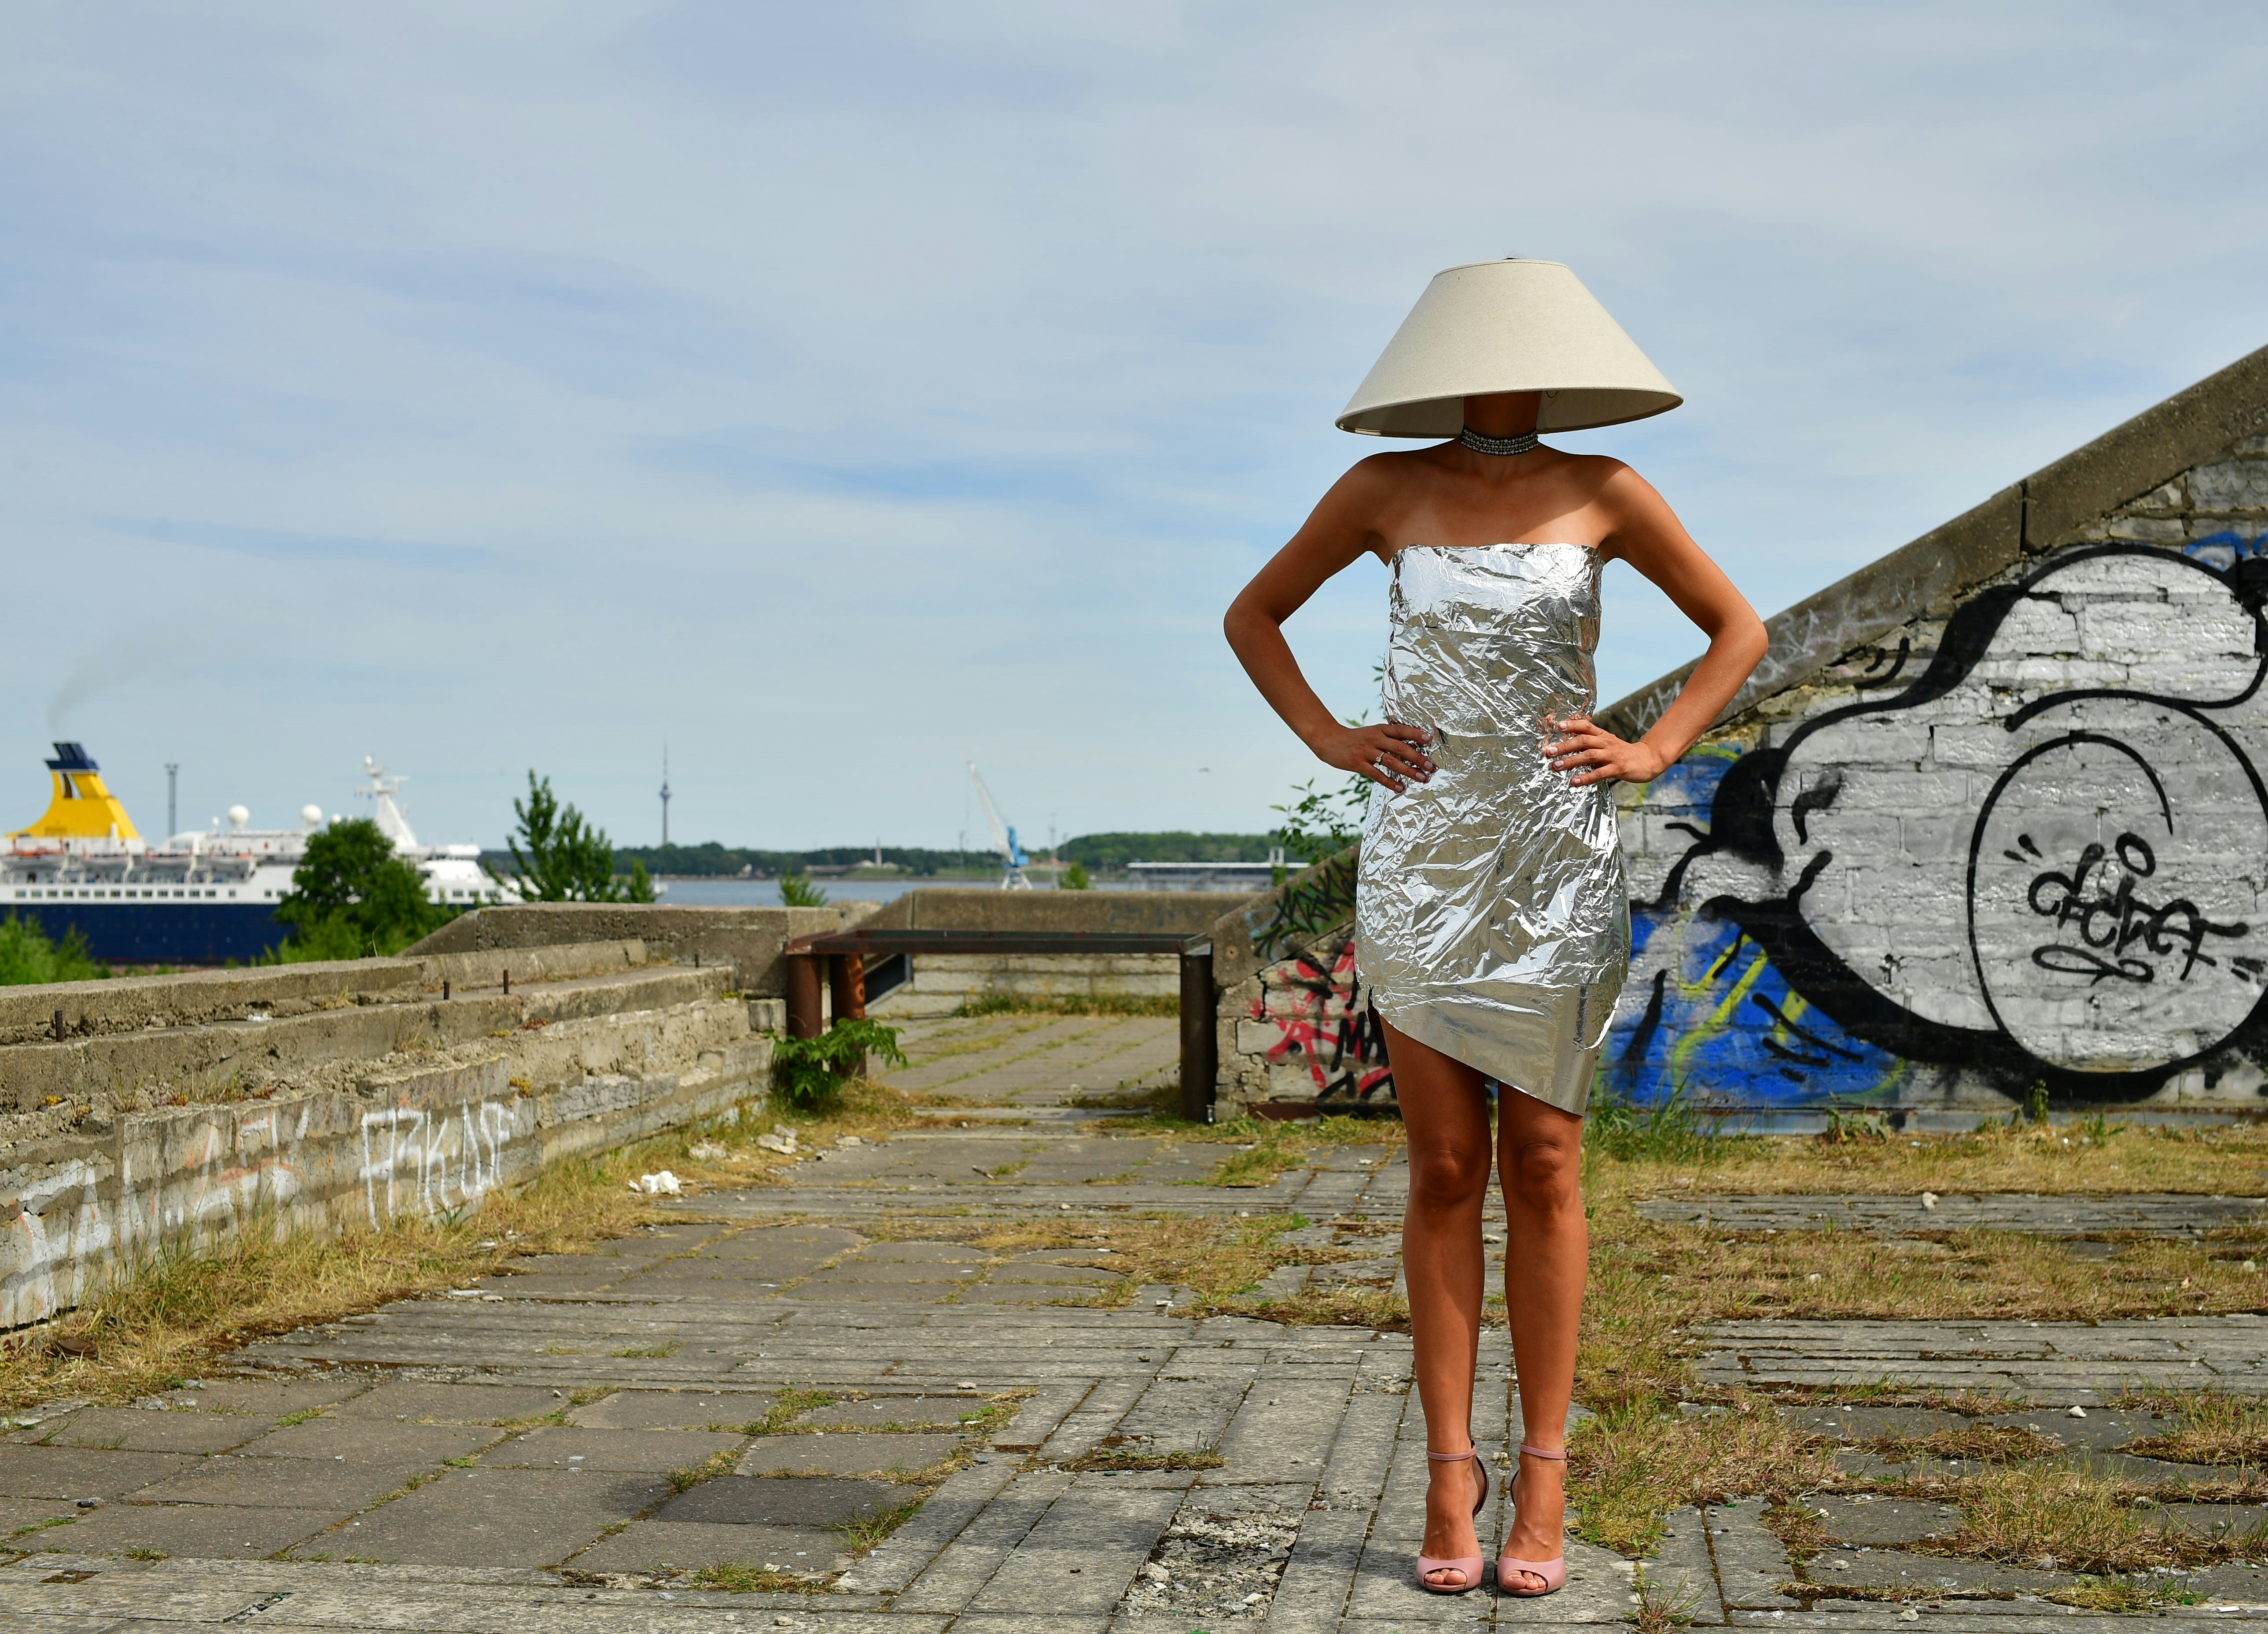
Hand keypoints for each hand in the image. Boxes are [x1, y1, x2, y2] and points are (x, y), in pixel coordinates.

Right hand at [1311, 721, 1434, 791]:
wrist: (1328, 740)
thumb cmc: (1353, 738)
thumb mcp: (1370, 732)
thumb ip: (1387, 738)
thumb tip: (1409, 747)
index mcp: (1379, 729)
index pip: (1400, 730)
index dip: (1415, 734)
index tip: (1429, 739)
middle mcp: (1374, 739)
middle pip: (1399, 747)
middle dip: (1417, 757)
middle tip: (1431, 766)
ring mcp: (1365, 751)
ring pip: (1391, 761)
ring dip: (1408, 770)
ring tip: (1422, 778)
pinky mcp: (1357, 764)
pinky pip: (1376, 774)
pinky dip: (1389, 781)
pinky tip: (1400, 787)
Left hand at [1543, 714, 1667, 786]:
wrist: (1647, 759)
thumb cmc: (1622, 752)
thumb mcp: (1607, 743)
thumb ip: (1590, 742)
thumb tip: (1567, 742)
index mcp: (1602, 735)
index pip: (1585, 726)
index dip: (1571, 725)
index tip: (1557, 726)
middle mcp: (1606, 743)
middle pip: (1583, 740)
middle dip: (1564, 745)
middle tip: (1549, 751)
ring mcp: (1612, 755)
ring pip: (1589, 755)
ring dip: (1571, 761)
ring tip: (1555, 766)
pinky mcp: (1618, 768)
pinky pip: (1600, 773)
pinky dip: (1586, 777)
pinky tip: (1574, 782)